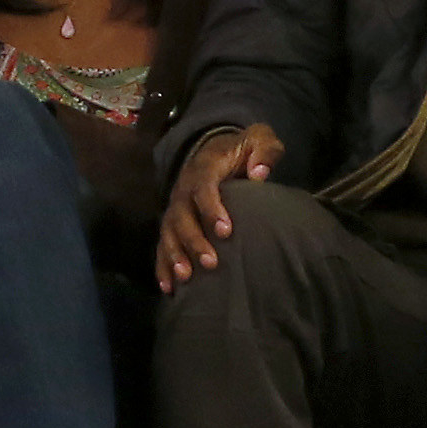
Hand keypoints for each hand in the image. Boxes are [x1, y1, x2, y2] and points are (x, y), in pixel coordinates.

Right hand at [156, 123, 283, 292]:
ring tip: (185, 278)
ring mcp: (175, 208)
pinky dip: (162, 266)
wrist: (216, 149)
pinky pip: (162, 245)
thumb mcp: (259, 139)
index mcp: (204, 169)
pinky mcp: (172, 223)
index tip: (225, 231)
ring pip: (168, 233)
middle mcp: (183, 190)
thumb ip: (264, 151)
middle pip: (182, 217)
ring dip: (175, 256)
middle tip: (211, 263)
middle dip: (194, 241)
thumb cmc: (242, 150)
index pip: (203, 188)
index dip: (211, 208)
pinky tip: (168, 288)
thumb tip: (259, 173)